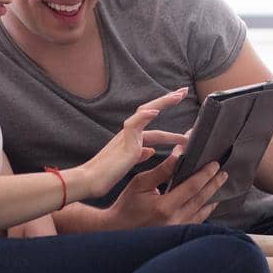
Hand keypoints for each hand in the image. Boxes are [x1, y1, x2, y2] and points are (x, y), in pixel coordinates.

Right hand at [72, 89, 188, 198]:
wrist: (89, 182)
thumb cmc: (106, 174)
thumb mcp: (128, 162)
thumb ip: (139, 154)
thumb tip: (151, 149)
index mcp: (131, 138)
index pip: (152, 121)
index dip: (166, 113)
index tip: (179, 103)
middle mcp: (128, 133)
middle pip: (150, 110)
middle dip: (167, 100)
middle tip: (184, 90)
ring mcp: (125, 136)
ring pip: (144, 112)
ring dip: (162, 103)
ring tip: (178, 96)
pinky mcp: (123, 144)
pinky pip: (133, 125)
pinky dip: (144, 116)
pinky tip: (154, 111)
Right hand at [103, 145, 230, 227]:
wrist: (117, 229)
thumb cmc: (126, 205)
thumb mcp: (140, 182)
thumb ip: (162, 169)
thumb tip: (179, 154)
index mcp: (165, 206)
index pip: (192, 187)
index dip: (205, 174)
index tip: (214, 164)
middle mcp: (174, 219)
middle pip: (201, 199)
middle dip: (213, 184)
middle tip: (223, 173)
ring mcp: (176, 229)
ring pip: (201, 211)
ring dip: (211, 196)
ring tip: (219, 184)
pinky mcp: (175, 233)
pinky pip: (196, 221)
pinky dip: (205, 211)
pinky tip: (210, 204)